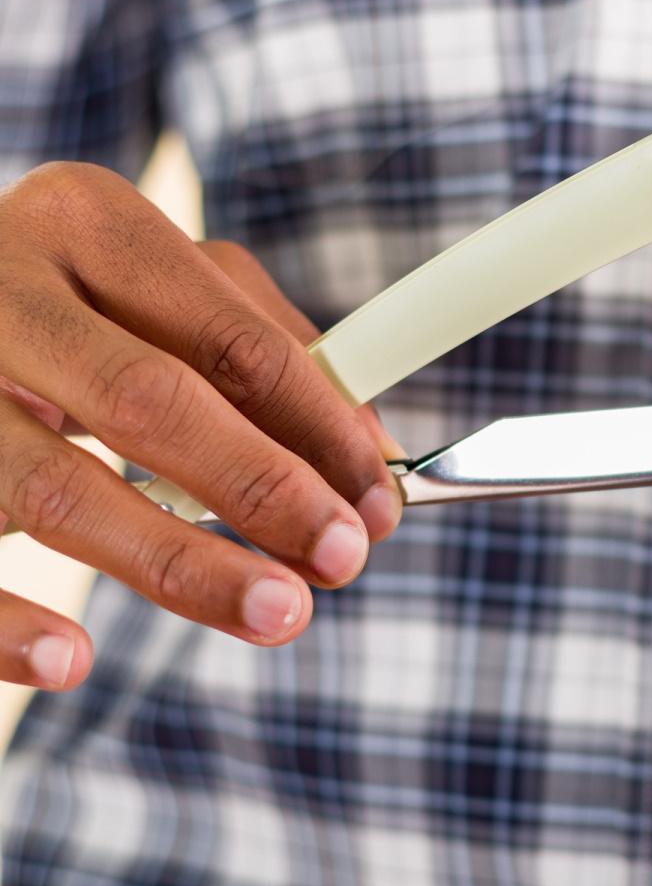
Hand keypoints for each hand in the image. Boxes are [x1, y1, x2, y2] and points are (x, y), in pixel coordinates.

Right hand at [0, 162, 403, 689]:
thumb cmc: (67, 306)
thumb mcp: (158, 293)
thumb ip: (267, 357)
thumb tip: (371, 457)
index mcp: (88, 225)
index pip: (237, 343)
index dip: (324, 432)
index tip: (379, 504)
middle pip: (150, 402)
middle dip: (264, 491)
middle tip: (344, 559)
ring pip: (54, 486)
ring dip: (178, 564)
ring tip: (276, 614)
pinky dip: (6, 624)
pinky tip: (72, 660)